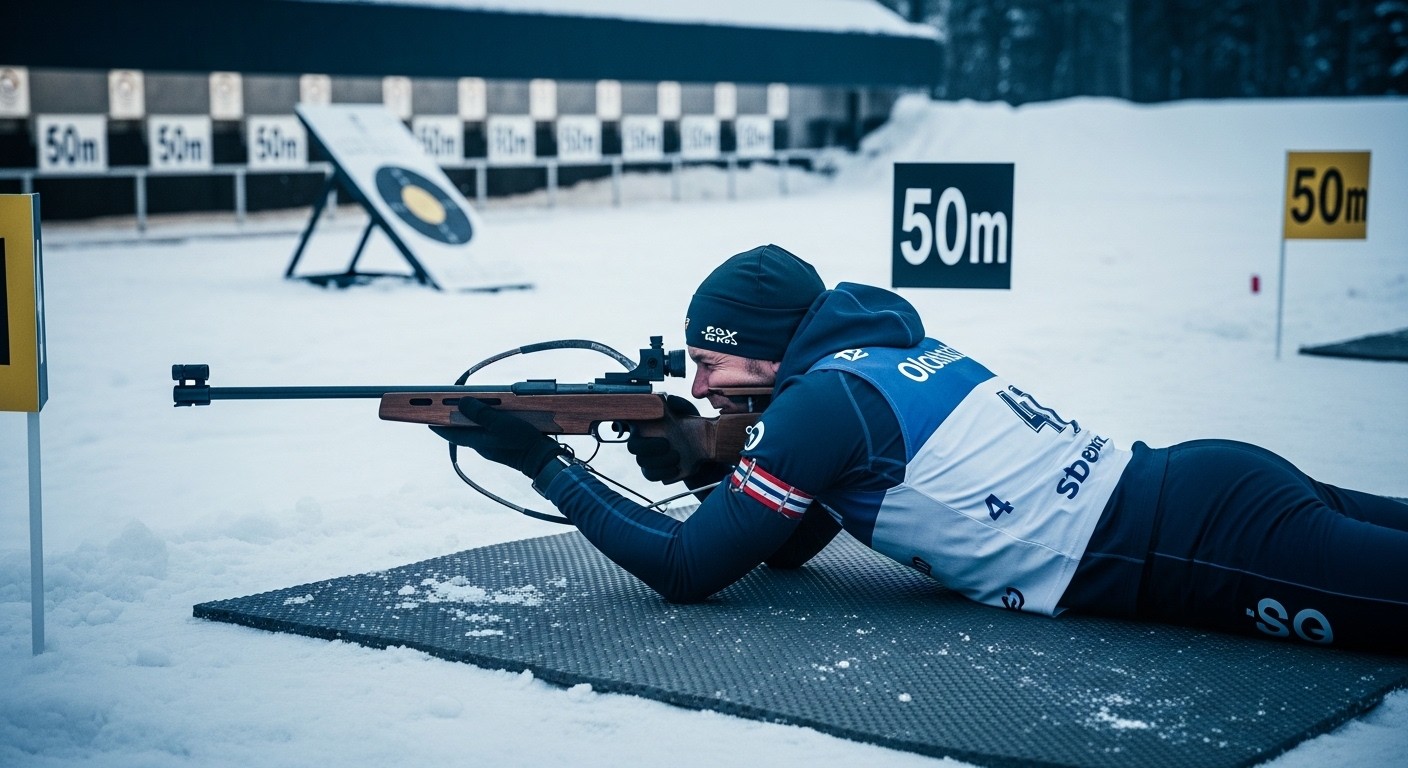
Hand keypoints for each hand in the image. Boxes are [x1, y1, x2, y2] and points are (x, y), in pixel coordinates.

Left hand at [430, 398, 564, 477]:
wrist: (542, 459)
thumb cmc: (521, 442)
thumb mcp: (500, 423)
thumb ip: (480, 413)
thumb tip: (461, 403)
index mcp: (476, 441)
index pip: (450, 432)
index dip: (437, 422)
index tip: (425, 414)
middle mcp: (481, 444)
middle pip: (461, 429)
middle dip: (453, 417)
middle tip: (445, 404)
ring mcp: (491, 445)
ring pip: (475, 430)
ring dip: (470, 418)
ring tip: (467, 404)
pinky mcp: (502, 444)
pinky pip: (487, 430)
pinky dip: (483, 421)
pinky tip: (490, 413)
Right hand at [626, 395, 699, 482]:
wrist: (703, 450)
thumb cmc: (691, 427)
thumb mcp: (689, 413)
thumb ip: (679, 405)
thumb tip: (669, 399)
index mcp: (647, 424)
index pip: (627, 423)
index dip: (622, 424)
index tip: (635, 427)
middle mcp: (642, 441)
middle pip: (632, 446)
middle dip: (648, 446)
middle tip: (667, 444)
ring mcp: (646, 458)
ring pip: (642, 462)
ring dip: (660, 460)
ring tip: (677, 456)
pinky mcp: (653, 471)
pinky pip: (651, 474)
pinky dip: (663, 472)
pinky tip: (675, 468)